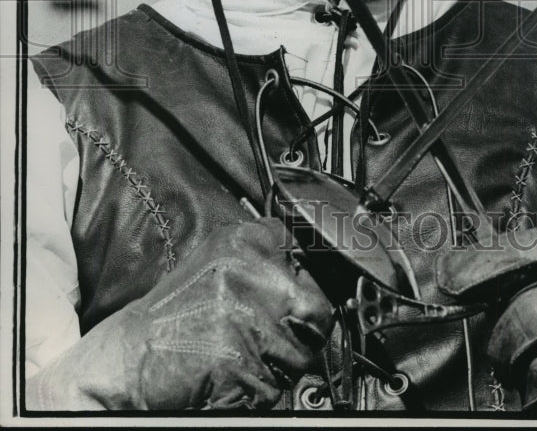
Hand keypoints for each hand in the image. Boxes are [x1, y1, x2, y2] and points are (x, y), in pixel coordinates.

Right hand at [27, 218, 332, 410]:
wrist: (127, 360)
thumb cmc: (169, 317)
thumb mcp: (216, 261)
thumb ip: (260, 256)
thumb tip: (301, 264)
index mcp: (246, 240)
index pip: (305, 259)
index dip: (299, 286)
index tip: (286, 297)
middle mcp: (254, 272)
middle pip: (316, 310)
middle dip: (298, 329)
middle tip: (260, 335)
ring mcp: (252, 318)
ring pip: (303, 353)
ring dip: (279, 362)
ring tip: (238, 353)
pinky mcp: (247, 364)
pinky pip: (279, 385)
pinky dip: (260, 389)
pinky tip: (230, 373)